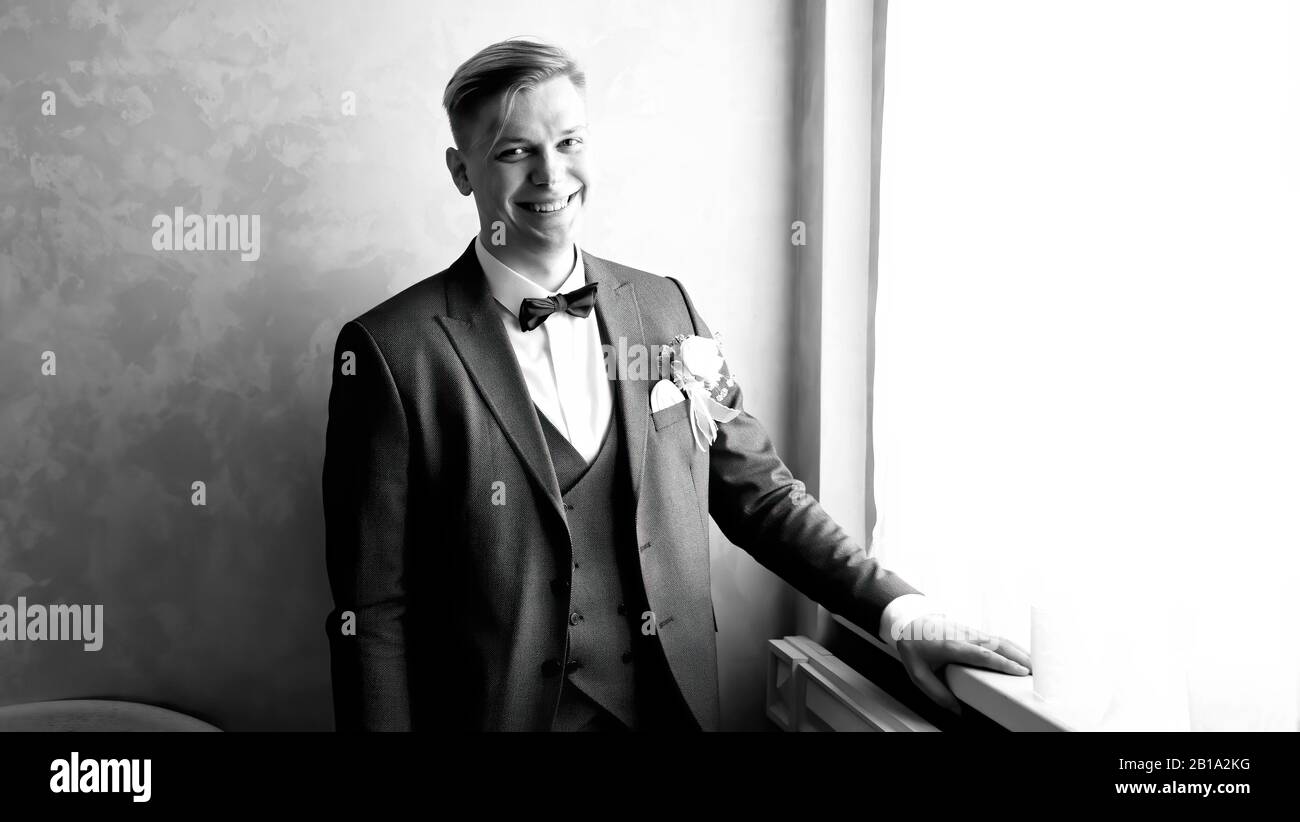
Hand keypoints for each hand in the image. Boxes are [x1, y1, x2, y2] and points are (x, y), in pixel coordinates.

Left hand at [894, 616, 1030, 714]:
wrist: (910, 621)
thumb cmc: (914, 646)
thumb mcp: (918, 674)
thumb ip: (937, 693)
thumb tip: (957, 710)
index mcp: (951, 646)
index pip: (983, 655)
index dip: (1003, 663)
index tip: (1020, 671)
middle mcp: (965, 636)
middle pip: (998, 645)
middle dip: (1020, 657)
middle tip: (1037, 672)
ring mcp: (971, 632)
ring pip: (1001, 640)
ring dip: (1020, 652)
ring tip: (1035, 666)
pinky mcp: (975, 632)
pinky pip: (997, 639)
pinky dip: (1013, 647)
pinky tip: (1022, 657)